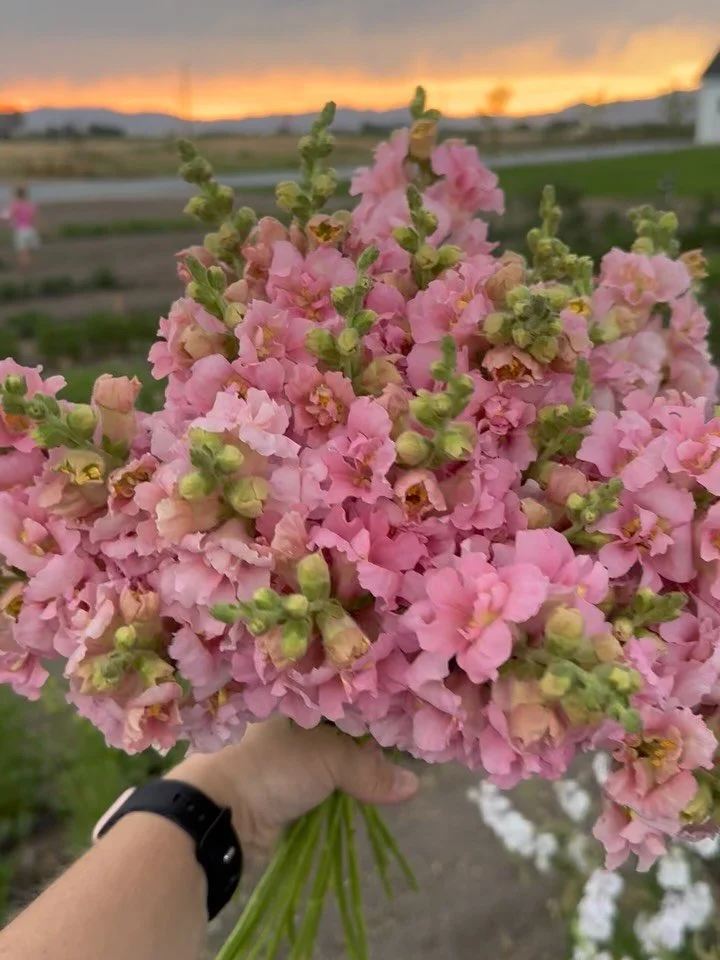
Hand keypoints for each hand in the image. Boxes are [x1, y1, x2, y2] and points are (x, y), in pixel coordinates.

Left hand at [169, 718, 418, 854]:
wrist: (217, 815)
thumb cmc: (270, 767)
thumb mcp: (329, 759)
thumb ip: (371, 770)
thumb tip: (414, 786)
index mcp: (290, 695)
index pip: (338, 690)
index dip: (368, 703)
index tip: (401, 714)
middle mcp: (283, 717)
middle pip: (334, 724)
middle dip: (363, 738)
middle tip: (401, 742)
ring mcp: (278, 753)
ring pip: (325, 755)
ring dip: (351, 766)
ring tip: (387, 769)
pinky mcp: (277, 786)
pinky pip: (316, 781)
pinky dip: (336, 786)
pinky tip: (360, 788)